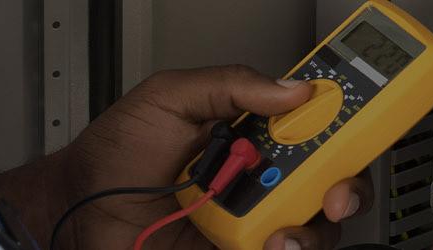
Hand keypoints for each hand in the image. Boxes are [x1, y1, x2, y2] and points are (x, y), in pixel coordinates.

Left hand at [0, 65, 369, 249]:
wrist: (76, 215)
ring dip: (315, 230)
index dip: (346, 126)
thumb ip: (229, 84)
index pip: (317, 128)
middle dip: (348, 185)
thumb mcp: (167, 98)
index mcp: (253, 135)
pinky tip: (273, 246)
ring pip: (317, 228)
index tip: (355, 127)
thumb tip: (292, 89)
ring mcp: (254, 224)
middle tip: (333, 191)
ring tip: (285, 231)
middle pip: (333, 182)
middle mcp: (262, 180)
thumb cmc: (112, 158)